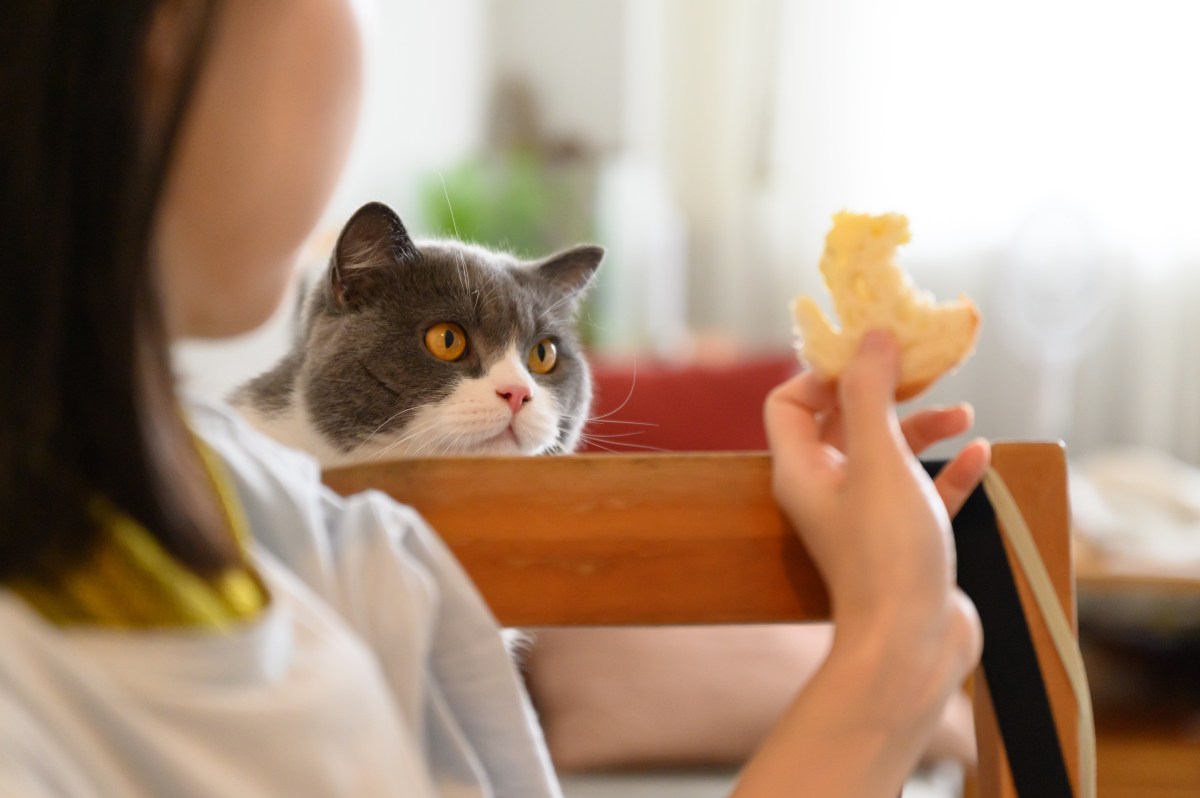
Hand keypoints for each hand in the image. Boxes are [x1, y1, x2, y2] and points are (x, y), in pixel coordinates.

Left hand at [765, 330, 986, 642]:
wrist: (912, 647)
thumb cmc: (886, 552)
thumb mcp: (878, 461)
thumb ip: (871, 395)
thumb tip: (871, 338)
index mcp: (802, 470)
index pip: (790, 402)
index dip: (824, 373)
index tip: (870, 355)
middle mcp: (827, 490)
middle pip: (846, 421)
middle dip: (884, 392)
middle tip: (923, 367)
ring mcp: (866, 518)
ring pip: (889, 454)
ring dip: (924, 428)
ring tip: (963, 412)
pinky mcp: (905, 540)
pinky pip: (924, 492)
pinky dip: (948, 471)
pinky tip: (979, 454)